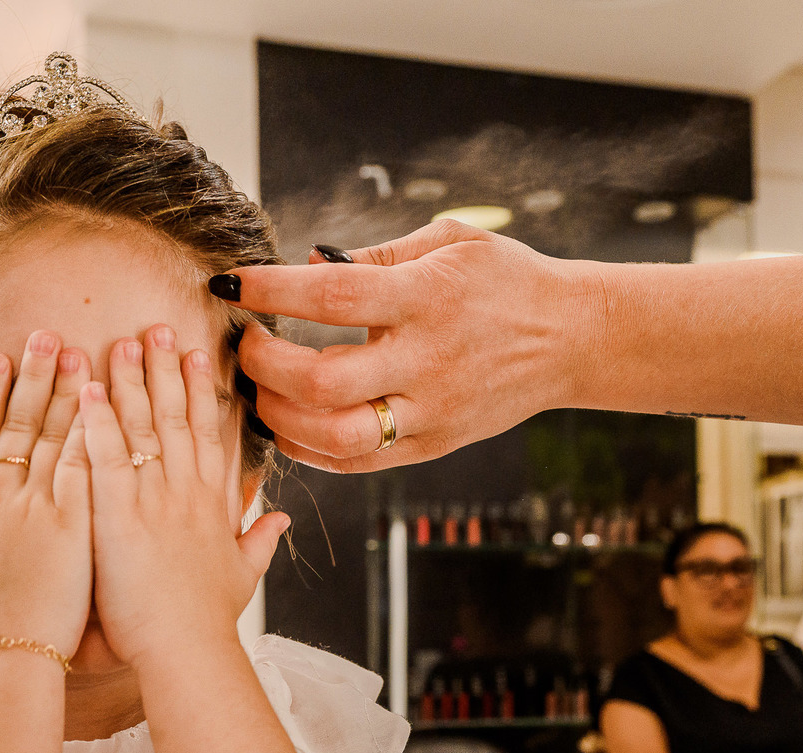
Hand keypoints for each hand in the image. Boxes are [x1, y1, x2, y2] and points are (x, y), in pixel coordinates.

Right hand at [0, 332, 92, 653]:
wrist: (7, 658)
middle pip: (16, 424)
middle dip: (33, 376)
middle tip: (47, 335)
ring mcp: (36, 506)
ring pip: (52, 436)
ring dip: (66, 391)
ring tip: (78, 351)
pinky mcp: (74, 522)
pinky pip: (84, 466)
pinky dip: (94, 431)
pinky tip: (105, 402)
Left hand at [79, 324, 289, 668]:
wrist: (187, 647)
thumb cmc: (211, 618)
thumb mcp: (244, 574)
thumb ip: (260, 540)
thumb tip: (281, 520)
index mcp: (215, 501)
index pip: (211, 432)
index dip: (204, 390)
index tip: (199, 354)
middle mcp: (188, 489)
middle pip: (178, 415)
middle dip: (167, 367)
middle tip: (158, 326)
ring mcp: (155, 497)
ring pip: (145, 424)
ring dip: (133, 379)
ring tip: (124, 339)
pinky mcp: (119, 513)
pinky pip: (105, 455)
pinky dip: (97, 419)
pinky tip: (87, 387)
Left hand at [219, 220, 581, 471]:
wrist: (571, 338)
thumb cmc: (507, 280)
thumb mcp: (451, 240)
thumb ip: (378, 251)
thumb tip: (309, 262)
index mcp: (428, 298)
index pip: (333, 297)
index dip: (271, 291)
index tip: (231, 282)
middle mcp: (427, 360)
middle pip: (323, 378)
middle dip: (263, 363)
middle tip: (244, 342)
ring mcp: (431, 411)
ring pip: (336, 434)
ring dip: (279, 415)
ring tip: (259, 390)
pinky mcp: (435, 444)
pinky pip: (359, 461)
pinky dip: (310, 448)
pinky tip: (289, 424)